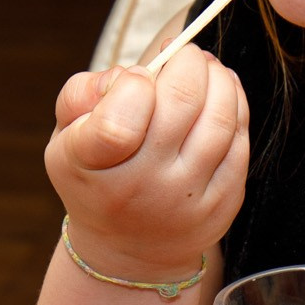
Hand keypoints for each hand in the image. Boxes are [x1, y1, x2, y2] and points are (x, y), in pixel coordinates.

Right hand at [45, 47, 249, 280]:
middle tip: (183, 54)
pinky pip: (240, 141)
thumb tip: (130, 74)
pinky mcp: (222, 204)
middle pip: (182, 101)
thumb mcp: (64, 138)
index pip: (117, 120)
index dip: (134, 83)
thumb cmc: (95, 177)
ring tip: (205, 68)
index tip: (137, 78)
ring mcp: (185, 198)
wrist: (128, 250)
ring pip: (220, 118)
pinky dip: (236, 105)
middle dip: (188, 61)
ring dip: (219, 78)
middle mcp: (140, 186)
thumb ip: (81, 93)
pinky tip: (222, 93)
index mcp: (90, 165)